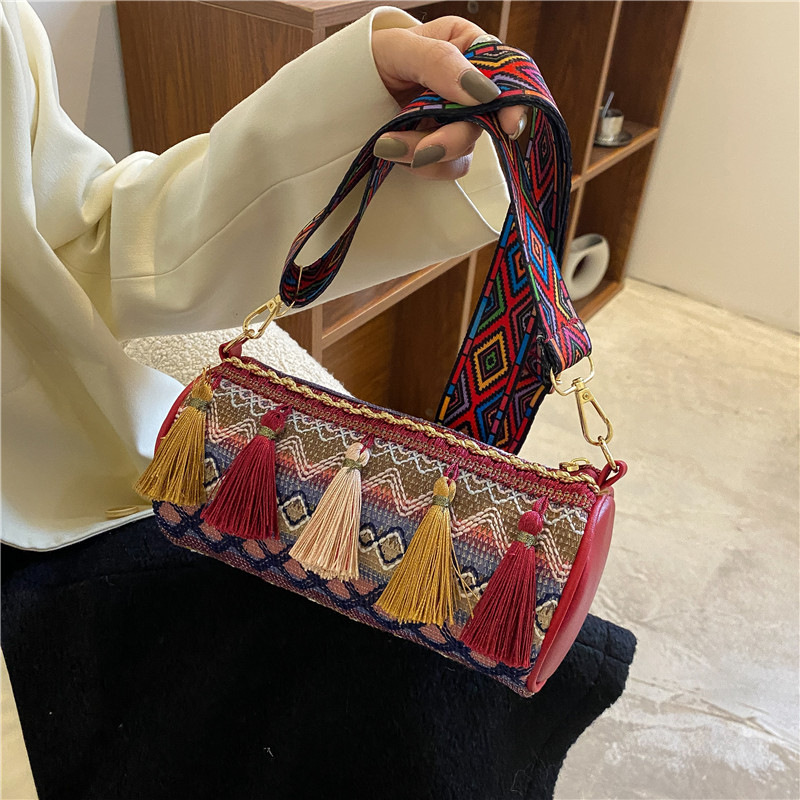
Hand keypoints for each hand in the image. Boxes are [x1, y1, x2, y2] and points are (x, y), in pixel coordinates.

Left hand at [371, 17, 526, 180]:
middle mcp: (468, 86)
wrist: (338, 94)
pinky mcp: (441, 147)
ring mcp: (456, 120)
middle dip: (451, 139)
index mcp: (466, 48)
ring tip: (387, 145)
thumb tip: (481, 91)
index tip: (507, 125)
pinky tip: (394, 152)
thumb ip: (439, 62)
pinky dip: (422, 167)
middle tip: (420, 150)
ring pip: (464, 149)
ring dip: (427, 155)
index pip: (507, 72)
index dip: (514, 100)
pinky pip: (447, 167)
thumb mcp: (398, 48)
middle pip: (485, 121)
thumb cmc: (367, 58)